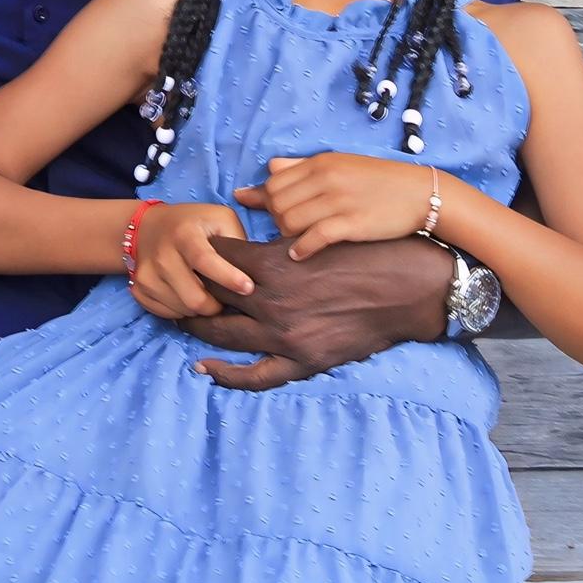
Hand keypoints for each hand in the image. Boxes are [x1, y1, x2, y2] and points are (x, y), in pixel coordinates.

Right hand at [131, 203, 252, 319]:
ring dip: (200, 311)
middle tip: (226, 300)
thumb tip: (255, 274)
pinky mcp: (139, 288)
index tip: (248, 288)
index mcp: (185, 234)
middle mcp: (162, 254)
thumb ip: (238, 242)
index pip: (205, 260)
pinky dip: (182, 312)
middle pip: (194, 298)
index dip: (227, 277)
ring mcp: (147, 273)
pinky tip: (188, 297)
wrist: (150, 227)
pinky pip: (166, 315)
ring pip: (182, 311)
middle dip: (217, 306)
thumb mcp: (221, 219)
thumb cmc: (195, 224)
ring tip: (208, 296)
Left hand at [180, 234, 452, 389]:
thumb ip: (272, 232)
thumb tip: (244, 206)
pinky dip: (226, 374)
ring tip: (179, 319)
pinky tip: (204, 367)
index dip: (197, 255)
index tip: (186, 252)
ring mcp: (285, 337)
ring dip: (196, 327)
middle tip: (171, 286)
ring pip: (222, 336)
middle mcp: (270, 304)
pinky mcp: (303, 361)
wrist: (411, 286)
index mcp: (269, 267)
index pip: (213, 261)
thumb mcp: (313, 232)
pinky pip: (255, 376)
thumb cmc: (364, 250)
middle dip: (188, 290)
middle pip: (210, 298)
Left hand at [234, 154, 434, 259]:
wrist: (422, 193)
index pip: (273, 182)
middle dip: (275, 219)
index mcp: (320, 162)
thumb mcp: (338, 163)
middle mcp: (325, 178)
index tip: (272, 212)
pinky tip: (299, 255)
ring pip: (289, 221)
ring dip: (286, 235)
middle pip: (277, 203)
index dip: (267, 200)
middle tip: (287, 228)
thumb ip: (301, 166)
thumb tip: (268, 169)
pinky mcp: (352, 224)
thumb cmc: (377, 179)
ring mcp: (339, 201)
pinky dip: (300, 249)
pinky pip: (314, 237)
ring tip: (296, 240)